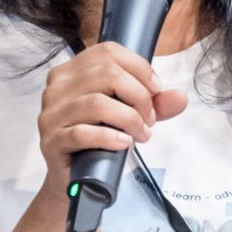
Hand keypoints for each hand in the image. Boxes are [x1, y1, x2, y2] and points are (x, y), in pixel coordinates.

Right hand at [37, 42, 187, 183]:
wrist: (72, 179)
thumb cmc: (97, 141)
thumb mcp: (129, 115)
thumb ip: (154, 104)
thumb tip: (180, 98)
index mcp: (71, 72)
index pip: (108, 52)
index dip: (139, 68)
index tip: (156, 90)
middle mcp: (56, 88)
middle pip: (107, 74)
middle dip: (139, 96)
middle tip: (149, 119)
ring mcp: (51, 114)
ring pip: (97, 103)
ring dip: (129, 119)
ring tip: (141, 134)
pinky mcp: (51, 141)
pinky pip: (81, 133)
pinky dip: (109, 137)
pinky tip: (124, 143)